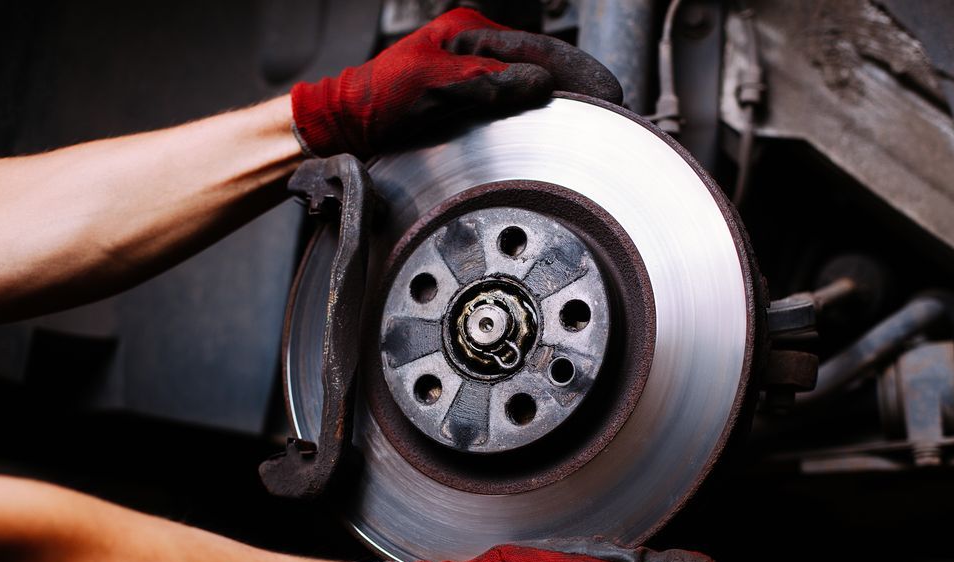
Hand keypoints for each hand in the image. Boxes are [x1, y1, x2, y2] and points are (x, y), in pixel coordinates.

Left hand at [290, 8, 621, 159]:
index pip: (542, 48)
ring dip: (560, 105)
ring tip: (590, 124)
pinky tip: (550, 133)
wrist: (343, 128)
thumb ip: (485, 83)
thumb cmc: (375, 103)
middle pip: (546, 66)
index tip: (608, 92)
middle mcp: (478, 52)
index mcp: (471, 36)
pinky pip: (517, 106)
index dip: (578, 73)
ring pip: (534, 88)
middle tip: (610, 110)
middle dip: (577, 88)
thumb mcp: (431, 89)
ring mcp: (476, 77)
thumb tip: (541, 83)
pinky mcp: (471, 103)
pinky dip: (537, 118)